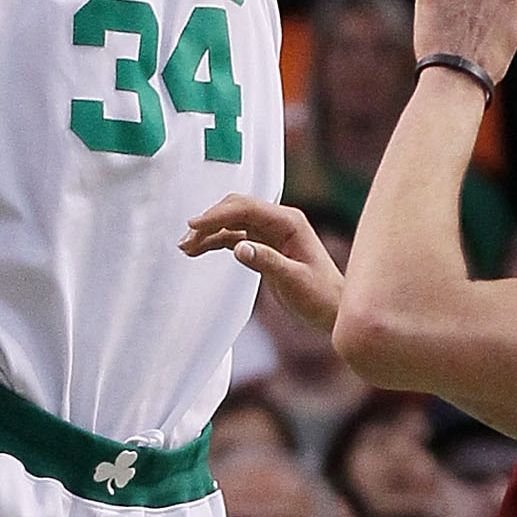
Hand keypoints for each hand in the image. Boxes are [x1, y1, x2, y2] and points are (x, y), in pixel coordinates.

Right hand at [182, 197, 345, 332]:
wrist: (330, 308)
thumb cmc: (320, 294)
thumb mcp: (294, 280)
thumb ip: (267, 261)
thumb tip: (238, 247)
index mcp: (288, 222)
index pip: (246, 208)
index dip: (218, 214)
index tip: (195, 224)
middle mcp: (277, 222)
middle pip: (235, 209)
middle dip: (209, 221)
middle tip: (187, 238)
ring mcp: (269, 232)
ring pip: (231, 223)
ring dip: (208, 232)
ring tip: (186, 247)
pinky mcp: (262, 245)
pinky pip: (233, 237)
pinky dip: (215, 242)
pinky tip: (198, 250)